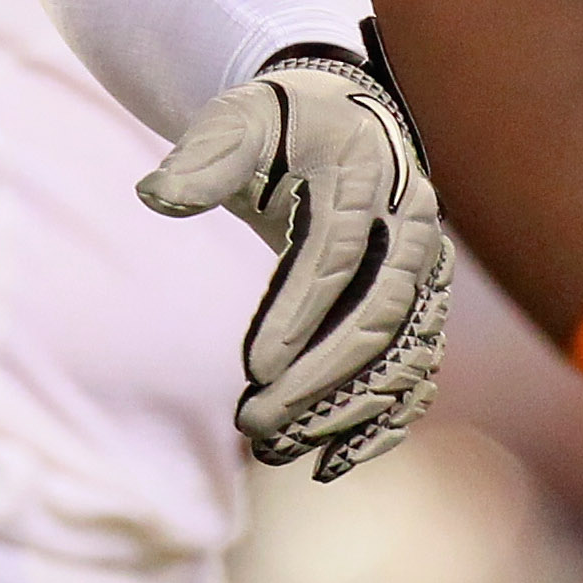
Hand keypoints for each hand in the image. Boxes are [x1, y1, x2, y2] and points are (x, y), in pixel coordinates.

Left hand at [137, 38, 449, 482]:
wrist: (340, 120)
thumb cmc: (279, 122)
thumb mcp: (237, 119)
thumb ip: (203, 157)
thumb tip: (156, 193)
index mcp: (368, 177)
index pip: (336, 257)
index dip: (298, 314)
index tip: (253, 368)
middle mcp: (412, 231)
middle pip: (376, 320)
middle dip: (317, 380)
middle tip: (253, 421)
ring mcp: (426, 276)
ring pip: (400, 360)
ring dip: (343, 412)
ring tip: (273, 447)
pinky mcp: (422, 313)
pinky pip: (413, 377)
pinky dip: (380, 424)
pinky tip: (328, 463)